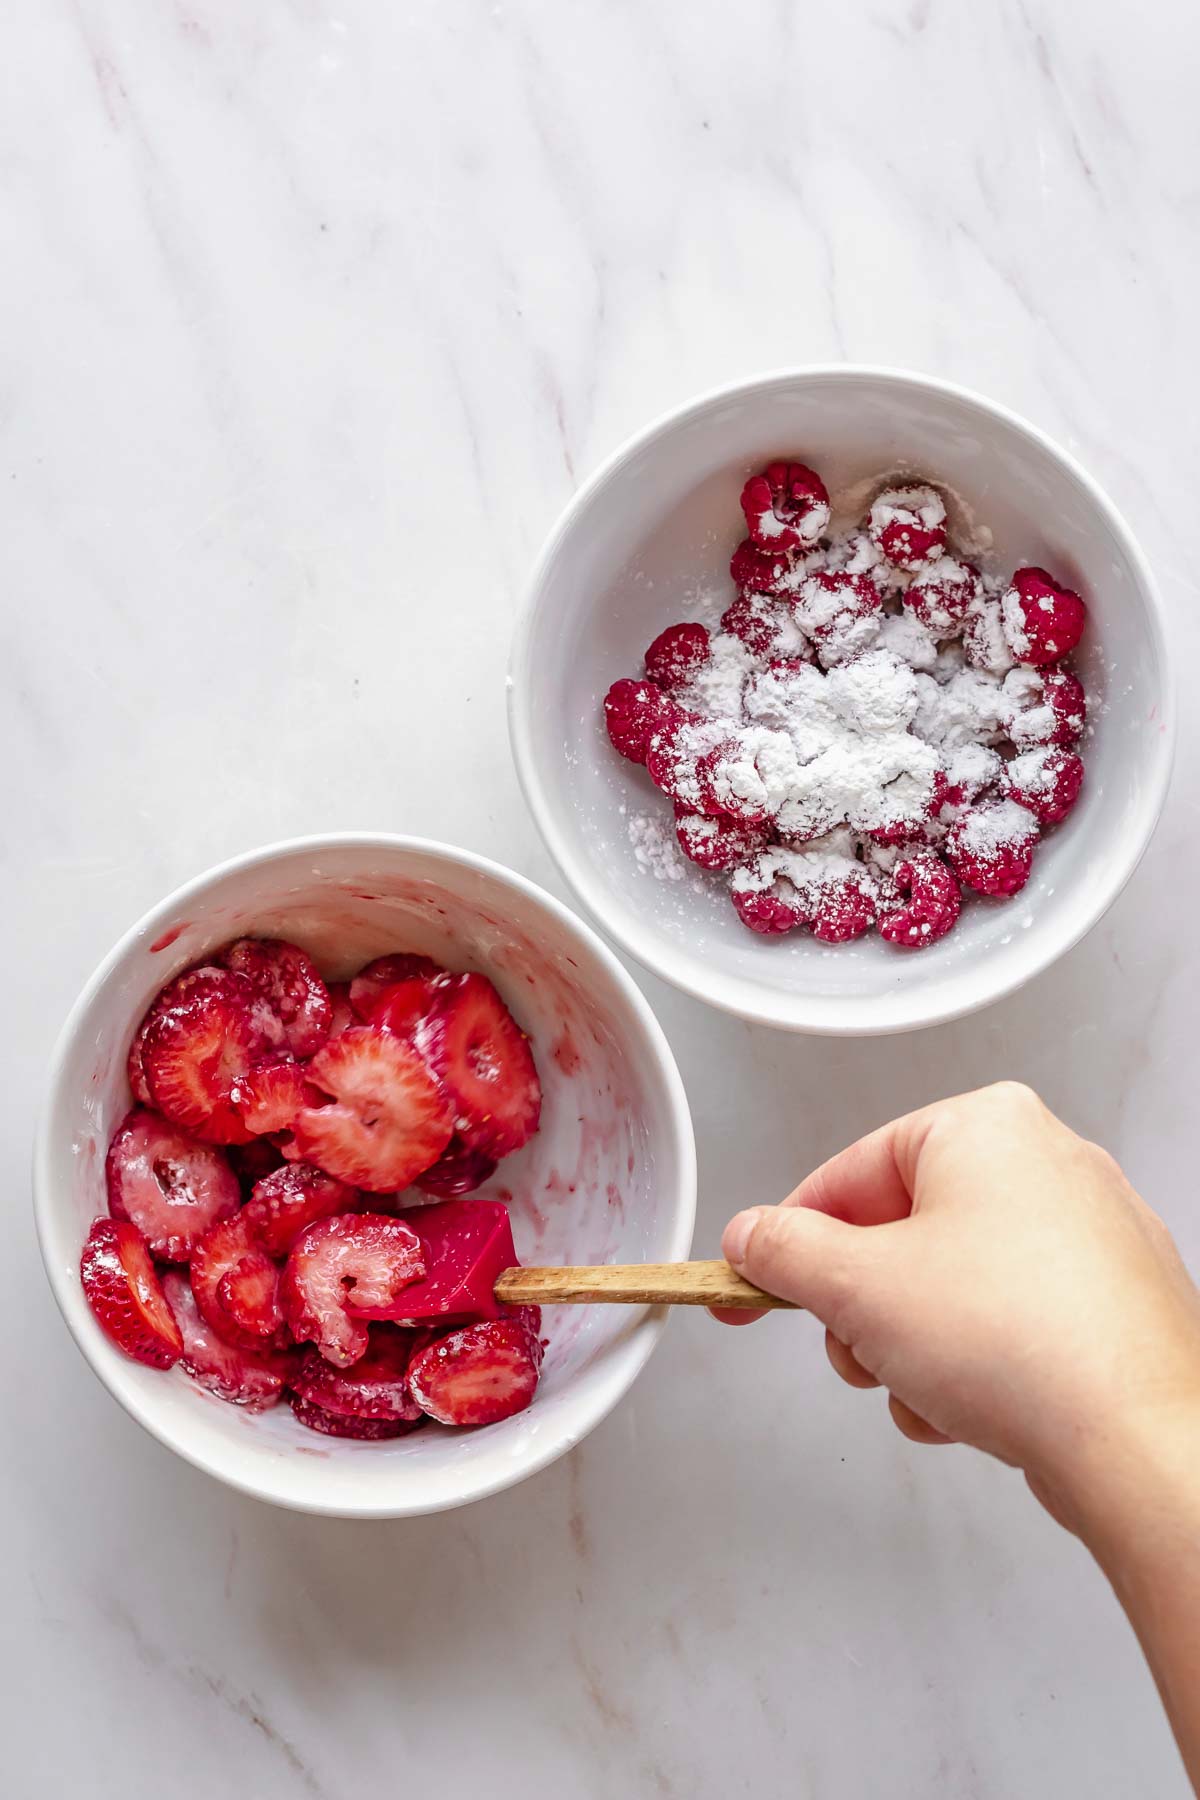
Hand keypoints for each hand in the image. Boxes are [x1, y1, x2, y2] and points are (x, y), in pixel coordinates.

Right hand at [717, 1082, 1199, 1538]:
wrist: (1140, 1442)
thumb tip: (756, 1238)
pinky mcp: (1110, 1303)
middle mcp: (1047, 1162)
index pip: (847, 1174)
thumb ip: (785, 1253)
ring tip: (932, 1387)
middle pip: (898, 1234)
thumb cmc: (1027, 1345)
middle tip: (864, 1347)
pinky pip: (1006, 1324)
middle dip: (866, 1310)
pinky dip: (977, 1367)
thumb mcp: (858, 1287)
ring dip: (915, 1351)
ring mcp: (1089, 1233)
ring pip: (949, 1288)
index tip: (755, 1281)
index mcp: (986, 1126)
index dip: (788, 1240)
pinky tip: (979, 1408)